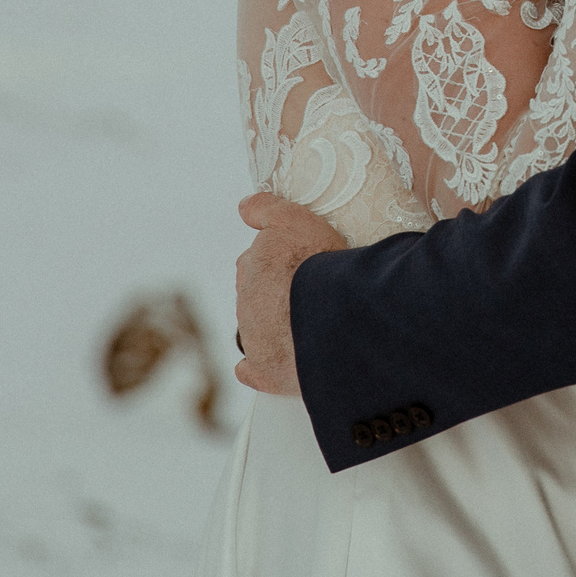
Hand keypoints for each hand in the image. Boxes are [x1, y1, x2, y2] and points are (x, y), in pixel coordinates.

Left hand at [233, 193, 347, 394]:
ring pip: (259, 328)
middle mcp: (246, 300)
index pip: (258, 260)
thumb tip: (243, 207)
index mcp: (251, 266)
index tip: (298, 265)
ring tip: (311, 323)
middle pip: (258, 294)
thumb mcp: (295, 220)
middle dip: (276, 293)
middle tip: (307, 293)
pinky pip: (254, 369)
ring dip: (277, 325)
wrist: (331, 318)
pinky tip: (268, 364)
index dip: (280, 262)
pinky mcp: (265, 369)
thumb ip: (267, 210)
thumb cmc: (318, 266)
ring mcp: (254, 337)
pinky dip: (258, 366)